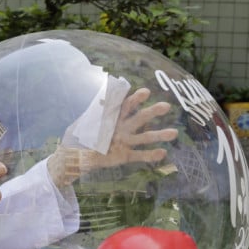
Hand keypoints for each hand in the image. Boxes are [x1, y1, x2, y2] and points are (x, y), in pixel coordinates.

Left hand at [48, 88, 177, 184]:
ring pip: (144, 137)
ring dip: (159, 135)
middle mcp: (122, 128)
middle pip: (139, 118)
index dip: (135, 99)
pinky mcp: (124, 156)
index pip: (125, 106)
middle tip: (166, 106)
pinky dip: (150, 155)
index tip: (145, 92)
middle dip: (152, 112)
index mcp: (112, 117)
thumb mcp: (83, 123)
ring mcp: (125, 142)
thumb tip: (102, 98)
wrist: (75, 156)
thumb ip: (94, 113)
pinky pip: (139, 155)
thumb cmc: (78, 136)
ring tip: (174, 133)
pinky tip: (163, 153)